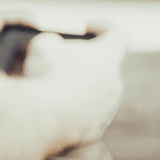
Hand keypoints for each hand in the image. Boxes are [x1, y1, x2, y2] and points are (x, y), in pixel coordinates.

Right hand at [20, 24, 127, 150]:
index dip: (102, 27)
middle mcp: (114, 84)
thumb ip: (50, 41)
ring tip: (49, 93)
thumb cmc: (47, 77)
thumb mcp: (42, 44)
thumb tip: (48, 48)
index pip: (116, 35)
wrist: (45, 121)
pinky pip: (83, 119)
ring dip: (76, 92)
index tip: (86, 27)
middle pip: (102, 69)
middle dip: (82, 65)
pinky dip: (69, 115)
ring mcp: (106, 111)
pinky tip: (49, 114)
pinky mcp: (94, 132)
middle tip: (57, 64)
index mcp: (107, 57)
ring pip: (94, 96)